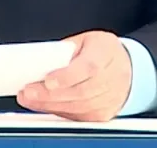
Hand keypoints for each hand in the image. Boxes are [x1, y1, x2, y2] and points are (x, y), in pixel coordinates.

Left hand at [16, 31, 132, 121]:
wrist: (127, 68)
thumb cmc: (102, 51)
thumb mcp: (83, 40)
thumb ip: (64, 50)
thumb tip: (39, 62)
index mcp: (106, 52)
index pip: (89, 67)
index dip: (67, 76)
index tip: (48, 80)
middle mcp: (112, 77)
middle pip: (81, 91)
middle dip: (50, 94)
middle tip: (29, 91)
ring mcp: (110, 98)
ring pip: (78, 107)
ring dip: (50, 105)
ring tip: (30, 98)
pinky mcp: (104, 113)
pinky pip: (78, 116)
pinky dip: (59, 111)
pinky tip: (44, 105)